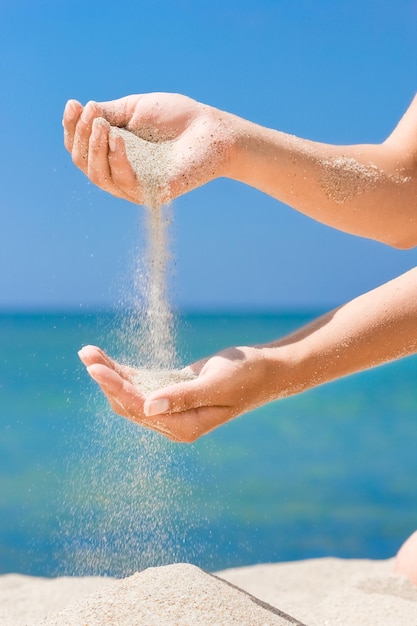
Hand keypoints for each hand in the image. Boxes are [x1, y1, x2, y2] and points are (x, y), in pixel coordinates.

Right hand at [63, 93, 234, 204]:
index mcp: (112, 153)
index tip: (73, 104)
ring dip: (95, 148)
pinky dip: (117, 160)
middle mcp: (120, 173)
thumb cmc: (177, 118)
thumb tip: (82, 114)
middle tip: (92, 114)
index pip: (80, 148)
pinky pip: (125, 183)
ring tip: (102, 125)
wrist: (212, 130)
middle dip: (82, 138)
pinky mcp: (153, 194)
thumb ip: (108, 114)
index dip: (72, 129)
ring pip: (99, 176)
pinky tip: (118, 139)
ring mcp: (135, 187)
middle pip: (84, 163)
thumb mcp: (135, 109)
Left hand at [78, 344, 274, 441]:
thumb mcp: (217, 384)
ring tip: (88, 352)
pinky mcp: (172, 392)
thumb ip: (183, 396)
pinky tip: (107, 359)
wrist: (266, 370)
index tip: (96, 367)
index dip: (116, 387)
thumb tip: (148, 407)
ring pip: (131, 393)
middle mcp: (174, 422)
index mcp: (185, 426)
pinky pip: (142, 384)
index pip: (141, 408)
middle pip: (129, 403)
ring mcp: (172, 409)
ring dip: (111, 374)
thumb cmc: (247, 376)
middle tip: (86, 354)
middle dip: (107, 379)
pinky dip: (124, 371)